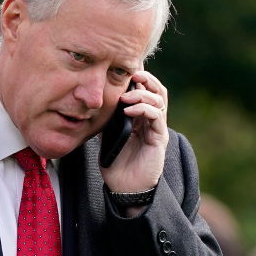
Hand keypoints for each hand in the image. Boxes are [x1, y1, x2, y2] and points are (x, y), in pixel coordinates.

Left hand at [100, 70, 168, 212]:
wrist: (124, 188)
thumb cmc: (116, 164)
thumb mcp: (107, 135)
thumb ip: (107, 119)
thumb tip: (95, 102)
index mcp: (141, 117)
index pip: (146, 90)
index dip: (139, 77)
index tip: (126, 67)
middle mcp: (152, 120)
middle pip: (157, 90)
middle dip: (146, 78)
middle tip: (132, 73)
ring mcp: (157, 129)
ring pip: (159, 100)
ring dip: (143, 93)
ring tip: (126, 95)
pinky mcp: (159, 139)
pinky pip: (157, 117)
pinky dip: (144, 109)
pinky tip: (129, 109)